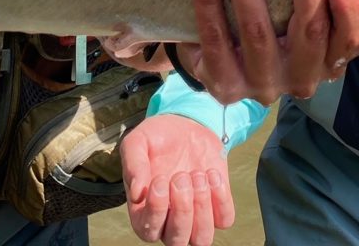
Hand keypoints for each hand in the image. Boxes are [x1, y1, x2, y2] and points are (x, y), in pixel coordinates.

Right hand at [122, 115, 233, 245]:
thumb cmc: (156, 138)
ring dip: (202, 208)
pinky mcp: (216, 207)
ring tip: (198, 176)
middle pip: (177, 241)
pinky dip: (221, 199)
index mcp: (143, 212)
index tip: (160, 178)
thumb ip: (133, 165)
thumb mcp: (137, 142)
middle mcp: (168, 222)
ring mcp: (194, 217)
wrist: (185, 125)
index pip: (147, 231)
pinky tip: (211, 173)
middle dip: (182, 209)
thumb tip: (138, 194)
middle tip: (181, 175)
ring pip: (201, 239)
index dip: (156, 208)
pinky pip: (224, 220)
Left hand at [177, 0, 358, 104]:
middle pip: (310, 29)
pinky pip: (214, 39)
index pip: (350, 36)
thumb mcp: (301, 15)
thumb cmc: (275, 24)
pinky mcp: (225, 85)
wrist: (223, 66)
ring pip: (257, 32)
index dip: (346, 2)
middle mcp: (302, 78)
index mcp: (331, 59)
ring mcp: (263, 84)